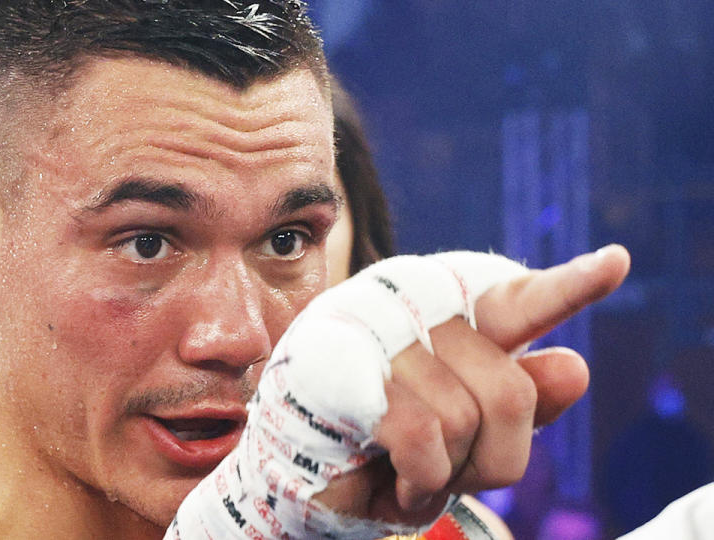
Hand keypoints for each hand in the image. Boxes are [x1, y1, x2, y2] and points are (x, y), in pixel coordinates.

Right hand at [314, 245, 630, 524]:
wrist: (298, 483)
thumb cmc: (384, 455)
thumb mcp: (467, 441)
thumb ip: (522, 403)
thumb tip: (575, 366)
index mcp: (446, 319)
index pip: (517, 301)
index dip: (571, 286)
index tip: (618, 263)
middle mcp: (410, 310)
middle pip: (510, 388)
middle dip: (491, 452)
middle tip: (447, 466)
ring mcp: (370, 333)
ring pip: (466, 416)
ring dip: (446, 472)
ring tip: (407, 471)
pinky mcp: (338, 369)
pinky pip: (422, 435)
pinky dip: (419, 480)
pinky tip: (392, 478)